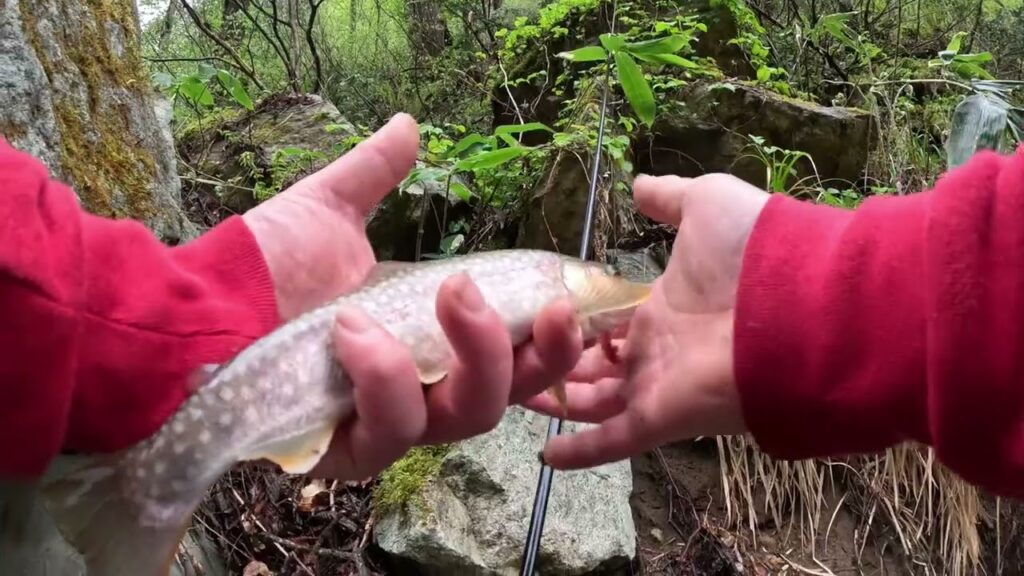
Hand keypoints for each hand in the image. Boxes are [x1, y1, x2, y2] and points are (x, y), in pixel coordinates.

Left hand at [242, 114, 582, 479]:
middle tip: (534, 303)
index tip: (567, 299)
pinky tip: (354, 330)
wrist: (194, 305)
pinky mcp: (346, 450)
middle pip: (507, 397)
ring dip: (469, 354)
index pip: (519, 355)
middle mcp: (422, 389)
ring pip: (465, 418)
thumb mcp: (329, 210)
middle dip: (534, 353)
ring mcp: (387, 425)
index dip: (555, 339)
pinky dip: (384, 377)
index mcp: (434, 341)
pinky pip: (393, 433)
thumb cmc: (264, 266)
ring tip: (439, 293)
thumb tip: (408, 125)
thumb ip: (374, 174)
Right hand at [523, 173, 770, 469]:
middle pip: (596, 363)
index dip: (575, 318)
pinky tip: (545, 455)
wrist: (797, 304)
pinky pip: (613, 442)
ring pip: (594, 402)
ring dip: (556, 400)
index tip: (536, 314)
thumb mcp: (705, 203)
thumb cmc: (749, 251)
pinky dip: (580, 451)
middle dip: (557, 361)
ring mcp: (656, 385)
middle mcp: (656, 348)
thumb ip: (669, 197)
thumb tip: (636, 185)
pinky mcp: (660, 418)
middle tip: (511, 355)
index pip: (609, 319)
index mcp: (661, 305)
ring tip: (510, 393)